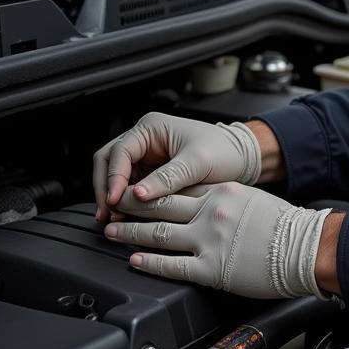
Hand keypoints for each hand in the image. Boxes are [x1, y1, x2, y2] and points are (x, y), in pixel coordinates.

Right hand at [92, 113, 260, 220]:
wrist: (242, 159)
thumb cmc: (224, 151)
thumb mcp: (197, 163)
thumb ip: (167, 178)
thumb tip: (137, 195)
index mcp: (151, 128)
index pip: (119, 152)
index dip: (113, 177)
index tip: (114, 199)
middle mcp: (144, 140)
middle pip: (109, 163)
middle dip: (106, 188)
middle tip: (107, 214)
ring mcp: (146, 157)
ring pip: (117, 176)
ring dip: (113, 197)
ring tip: (113, 220)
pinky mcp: (152, 173)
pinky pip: (131, 187)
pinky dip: (126, 202)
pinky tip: (126, 218)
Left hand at [104, 182, 334, 298]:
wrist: (305, 248)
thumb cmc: (286, 226)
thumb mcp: (252, 199)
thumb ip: (223, 199)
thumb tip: (202, 204)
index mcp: (222, 191)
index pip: (177, 185)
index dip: (151, 188)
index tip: (136, 189)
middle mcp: (211, 211)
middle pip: (160, 205)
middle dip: (131, 206)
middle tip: (113, 206)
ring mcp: (209, 239)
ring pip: (159, 233)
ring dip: (131, 233)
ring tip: (113, 232)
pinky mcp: (211, 268)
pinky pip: (172, 265)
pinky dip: (149, 262)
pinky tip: (134, 260)